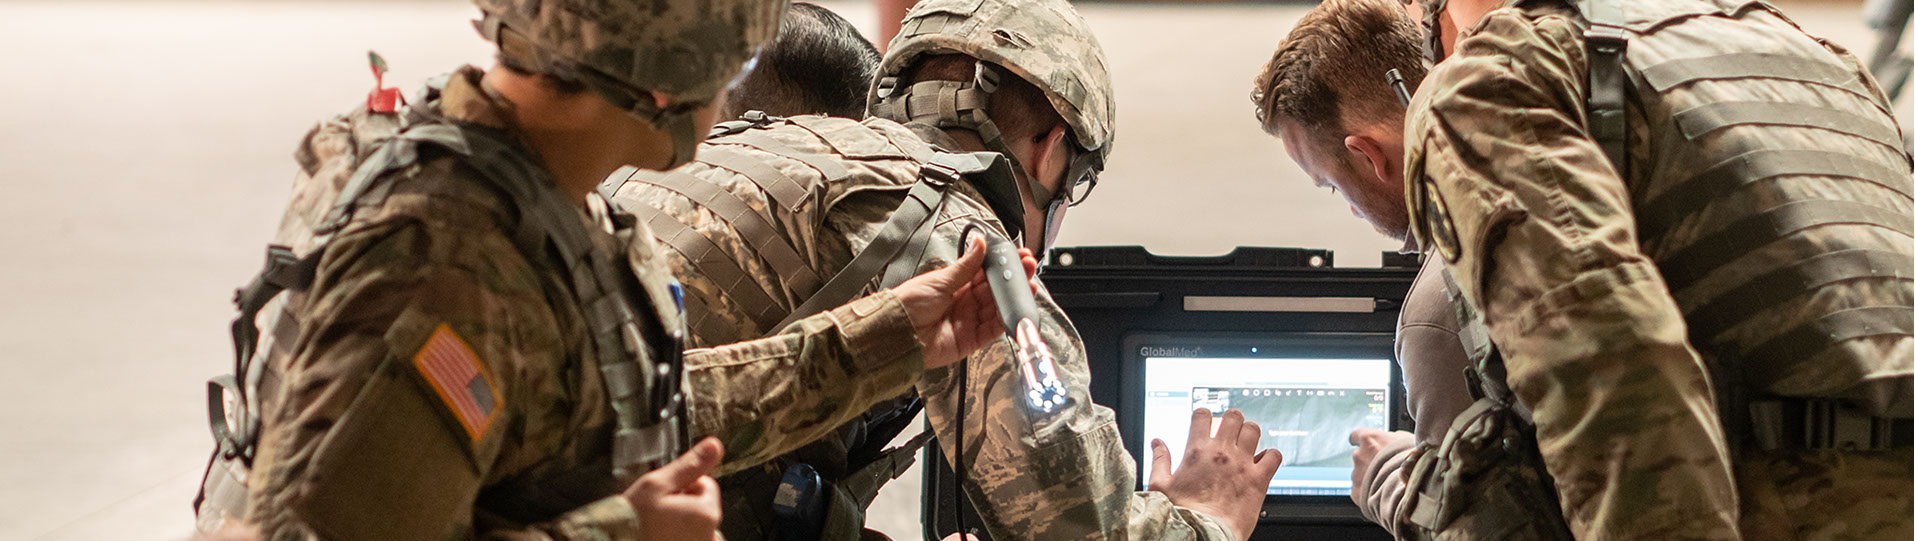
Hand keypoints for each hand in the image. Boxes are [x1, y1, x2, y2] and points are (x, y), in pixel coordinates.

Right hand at [624, 437, 724, 540]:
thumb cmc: (632, 522)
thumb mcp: (656, 485)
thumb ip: (688, 465)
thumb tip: (713, 446)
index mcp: (706, 514)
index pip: (707, 485)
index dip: (683, 484)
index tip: (665, 494)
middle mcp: (710, 535)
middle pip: (702, 506)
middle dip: (682, 504)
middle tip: (657, 511)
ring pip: (694, 524)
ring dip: (679, 522)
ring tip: (655, 526)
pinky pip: (688, 539)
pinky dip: (675, 536)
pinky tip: (657, 536)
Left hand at [893, 235, 1040, 369]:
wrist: (898, 333)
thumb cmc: (908, 304)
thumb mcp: (940, 280)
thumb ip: (966, 265)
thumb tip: (979, 243)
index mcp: (955, 285)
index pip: (984, 272)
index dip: (1001, 265)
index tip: (1015, 255)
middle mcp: (964, 302)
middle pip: (995, 290)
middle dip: (1012, 279)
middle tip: (1026, 267)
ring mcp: (969, 320)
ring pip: (998, 308)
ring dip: (1013, 297)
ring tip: (1027, 285)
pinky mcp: (972, 340)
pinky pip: (994, 329)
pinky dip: (1007, 320)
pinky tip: (1016, 308)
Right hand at [1148, 409, 1282, 540]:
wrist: (1203, 534)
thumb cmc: (1182, 514)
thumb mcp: (1161, 485)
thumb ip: (1160, 459)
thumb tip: (1157, 442)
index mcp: (1197, 451)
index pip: (1203, 415)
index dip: (1205, 415)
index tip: (1206, 421)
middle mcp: (1222, 452)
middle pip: (1234, 416)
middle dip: (1232, 419)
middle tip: (1230, 428)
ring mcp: (1242, 464)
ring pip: (1254, 430)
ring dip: (1251, 432)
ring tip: (1248, 440)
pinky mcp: (1259, 479)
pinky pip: (1274, 456)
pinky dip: (1271, 455)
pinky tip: (1265, 460)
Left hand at [1348, 428, 1413, 504]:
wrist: (1411, 489)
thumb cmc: (1413, 463)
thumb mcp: (1407, 441)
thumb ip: (1393, 437)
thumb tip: (1391, 436)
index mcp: (1369, 440)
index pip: (1355, 436)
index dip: (1362, 442)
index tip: (1366, 445)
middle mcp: (1358, 455)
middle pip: (1359, 456)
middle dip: (1368, 461)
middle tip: (1384, 468)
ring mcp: (1356, 475)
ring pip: (1359, 474)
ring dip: (1369, 477)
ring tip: (1387, 483)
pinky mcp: (1357, 492)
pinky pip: (1360, 491)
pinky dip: (1368, 492)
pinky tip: (1382, 494)